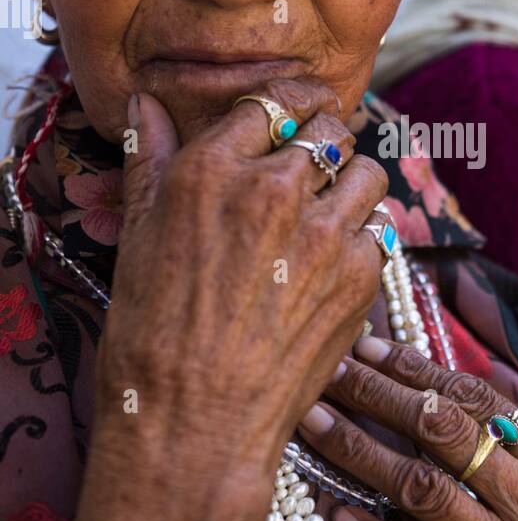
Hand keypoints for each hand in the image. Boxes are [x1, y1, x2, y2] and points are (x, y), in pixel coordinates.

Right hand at [75, 77, 388, 520]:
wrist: (192, 421)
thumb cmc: (150, 332)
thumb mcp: (135, 234)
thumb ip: (147, 156)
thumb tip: (144, 100)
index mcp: (212, 168)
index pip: (274, 100)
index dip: (289, 107)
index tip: (295, 118)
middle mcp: (274, 188)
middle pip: (331, 128)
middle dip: (324, 144)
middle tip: (312, 172)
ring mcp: (323, 231)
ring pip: (368, 172)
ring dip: (352, 187)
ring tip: (328, 217)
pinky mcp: (359, 275)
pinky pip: (379, 231)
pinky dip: (362, 241)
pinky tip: (331, 267)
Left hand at [298, 337, 517, 520]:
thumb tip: (481, 397)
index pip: (476, 402)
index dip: (418, 371)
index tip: (374, 348)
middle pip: (440, 433)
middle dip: (377, 395)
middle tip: (328, 367)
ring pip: (423, 492)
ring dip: (361, 453)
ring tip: (315, 423)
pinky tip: (339, 518)